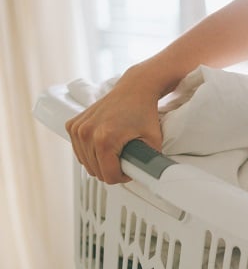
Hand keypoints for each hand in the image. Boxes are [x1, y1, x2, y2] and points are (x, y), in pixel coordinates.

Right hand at [65, 67, 164, 183]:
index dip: (122, 177)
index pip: (108, 176)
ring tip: (116, 151)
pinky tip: (103, 144)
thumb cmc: (144, 112)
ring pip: (86, 163)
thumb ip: (150, 163)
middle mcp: (87, 133)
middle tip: (125, 159)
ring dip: (100, 162)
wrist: (134, 89)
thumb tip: (150, 178)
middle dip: (111, 170)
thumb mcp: (154, 142)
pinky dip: (90, 152)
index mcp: (105, 139)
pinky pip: (79, 151)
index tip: (130, 169)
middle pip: (95, 171)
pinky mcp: (72, 125)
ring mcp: (77, 128)